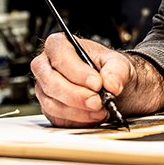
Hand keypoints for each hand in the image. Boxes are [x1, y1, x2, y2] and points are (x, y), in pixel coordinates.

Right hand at [30, 33, 163, 126]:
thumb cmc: (107, 68)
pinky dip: (77, 120)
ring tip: (100, 110)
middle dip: (77, 95)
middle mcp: (46, 66)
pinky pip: (57, 118)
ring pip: (52, 104)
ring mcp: (45, 88)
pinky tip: (93, 116)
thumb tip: (111, 84)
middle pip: (51, 82)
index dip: (77, 72)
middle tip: (98, 102)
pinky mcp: (49, 108)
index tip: (97, 83)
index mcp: (59, 45)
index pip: (60, 56)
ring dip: (78, 111)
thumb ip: (117, 70)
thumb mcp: (118, 63)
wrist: (111, 86)